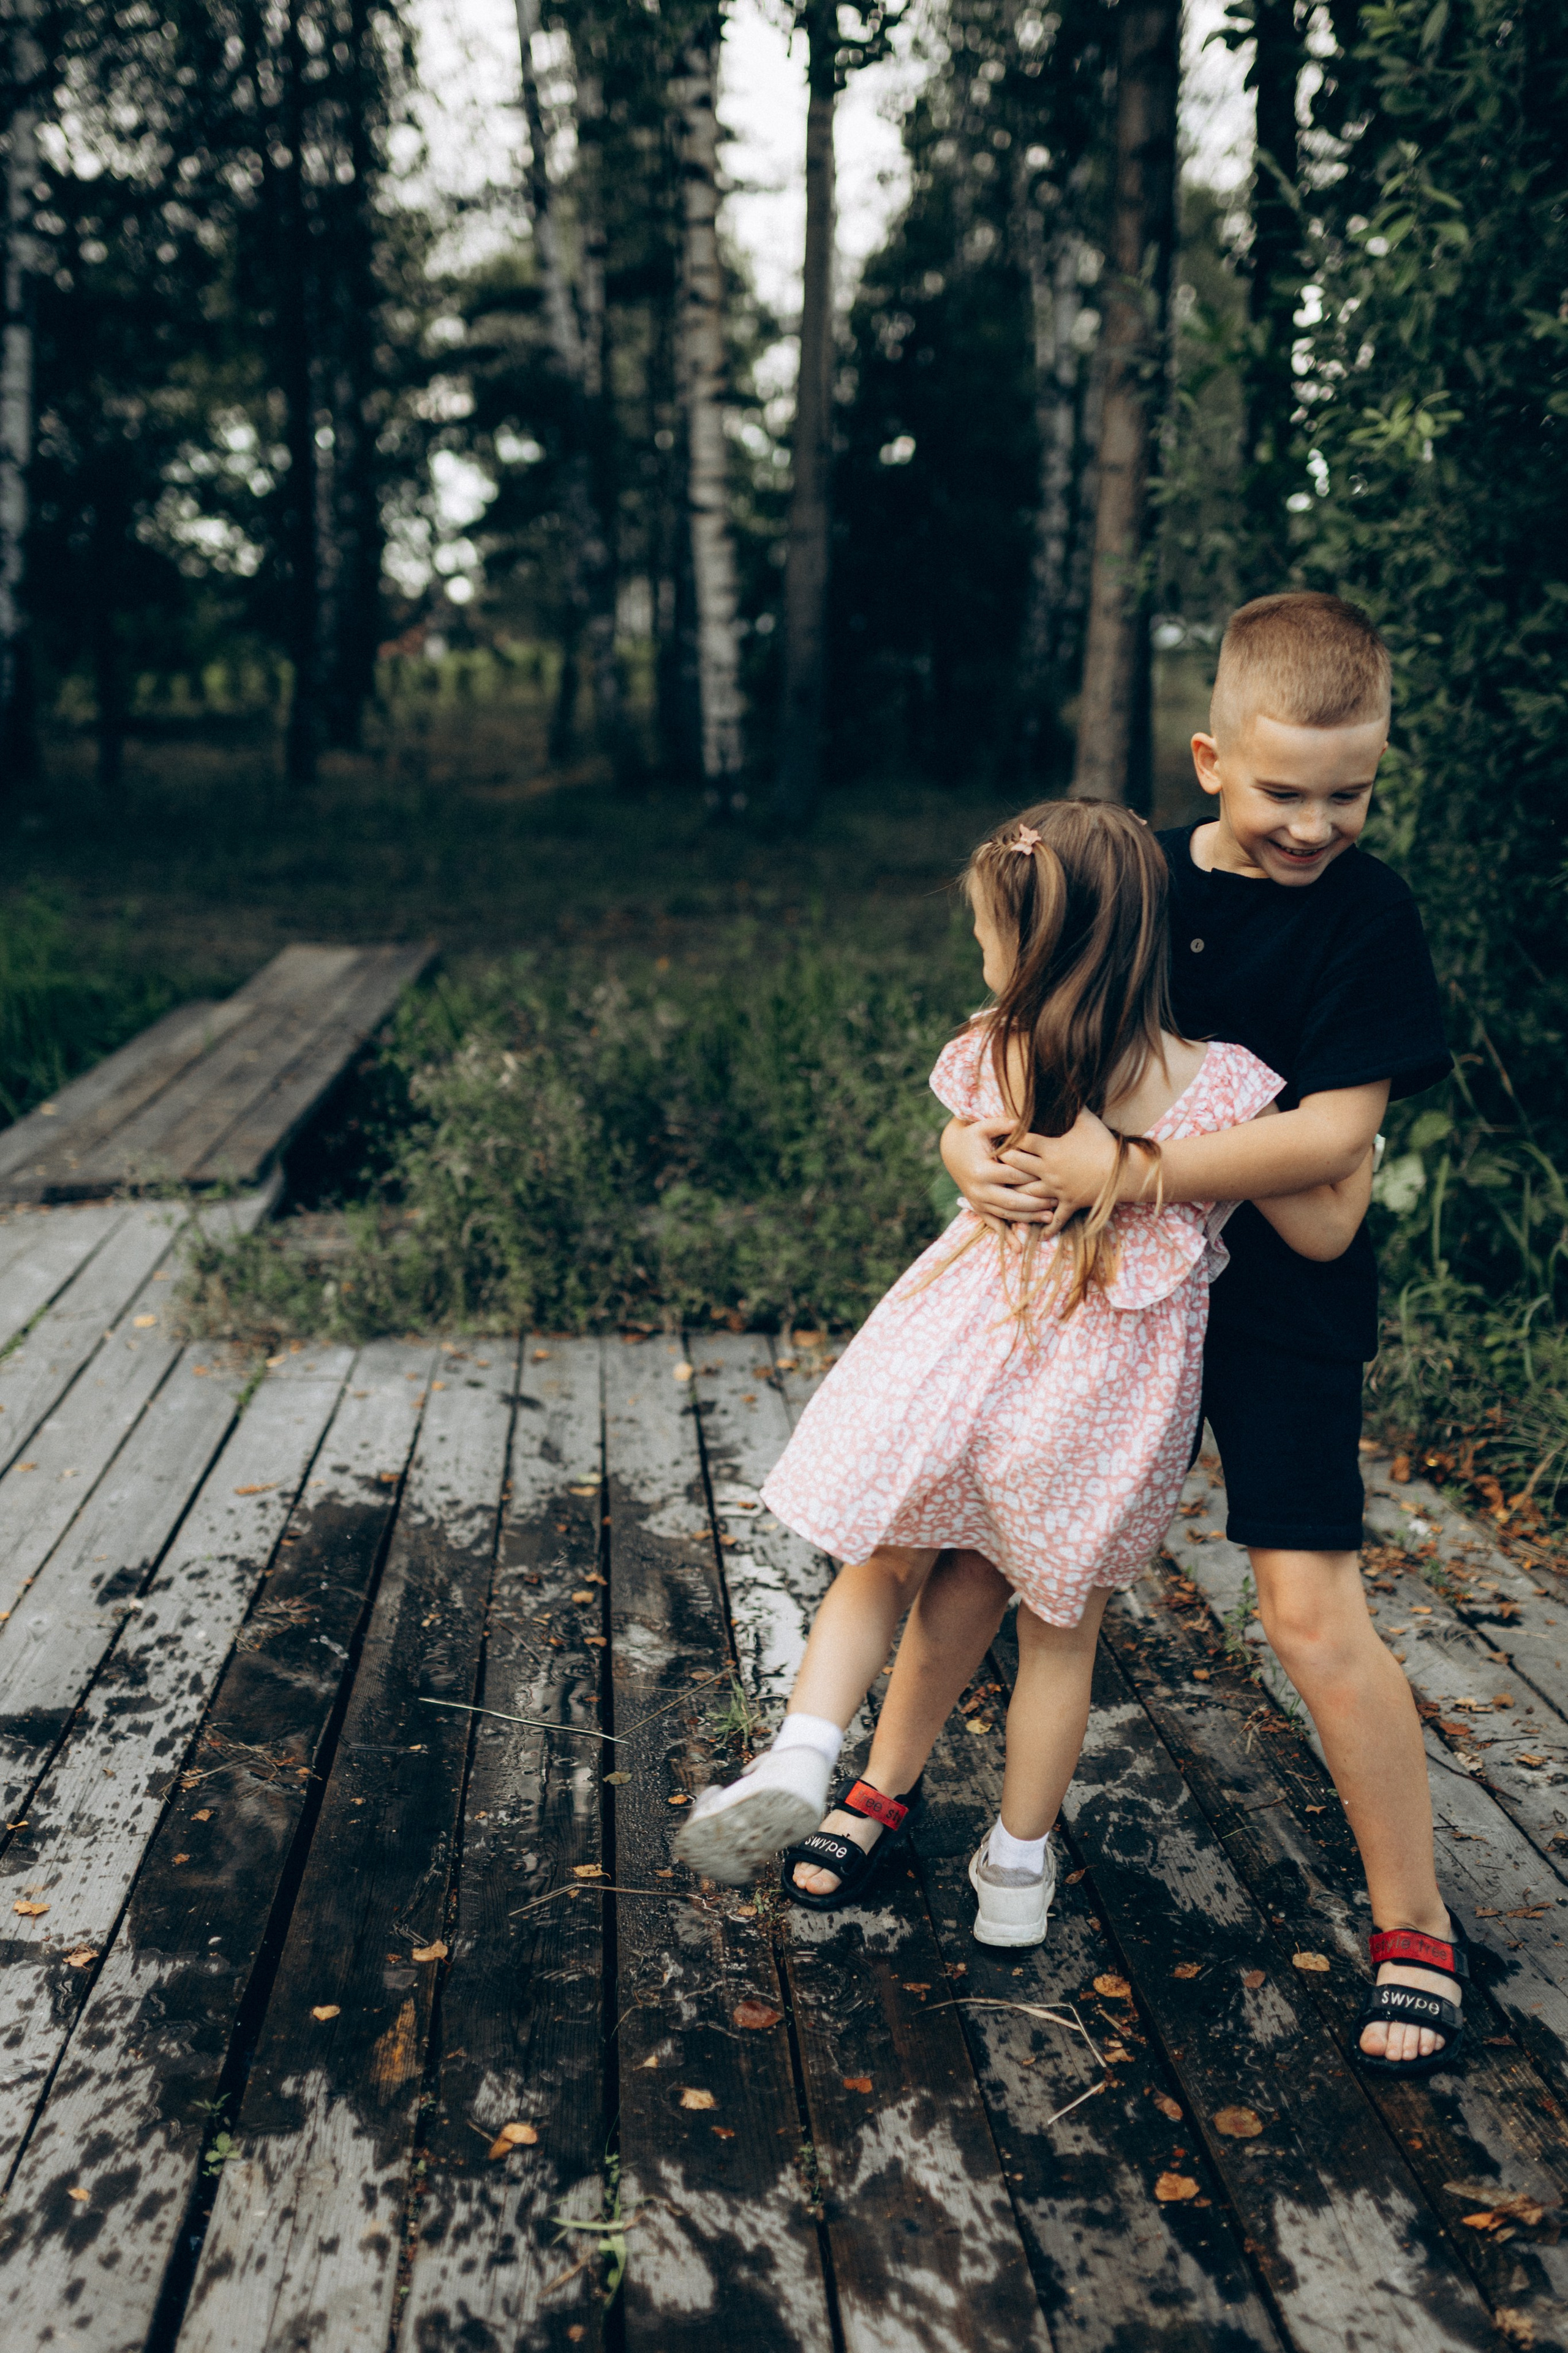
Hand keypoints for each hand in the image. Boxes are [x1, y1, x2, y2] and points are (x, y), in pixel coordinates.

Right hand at [942, 1118, 1054, 1228]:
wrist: (951, 1150)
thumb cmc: (971, 1136)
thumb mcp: (982, 1126)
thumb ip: (1001, 1124)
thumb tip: (1020, 1120)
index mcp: (982, 1170)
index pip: (1012, 1176)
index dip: (1032, 1177)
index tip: (1052, 1176)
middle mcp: (979, 1189)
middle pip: (1011, 1201)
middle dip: (1035, 1203)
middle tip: (1056, 1202)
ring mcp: (978, 1201)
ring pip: (1006, 1215)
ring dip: (1028, 1218)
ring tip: (1049, 1218)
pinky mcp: (978, 1207)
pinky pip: (993, 1224)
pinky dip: (1006, 1236)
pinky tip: (1019, 1248)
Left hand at [998, 1107, 1122, 1234]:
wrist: (1123, 1171)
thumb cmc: (1103, 1142)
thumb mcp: (1087, 1119)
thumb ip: (1072, 1103)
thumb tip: (1065, 1084)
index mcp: (1050, 1149)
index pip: (1020, 1141)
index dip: (1007, 1136)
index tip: (996, 1134)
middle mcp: (1049, 1170)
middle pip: (1017, 1166)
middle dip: (1004, 1163)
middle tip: (991, 1160)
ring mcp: (1057, 1189)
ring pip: (1029, 1193)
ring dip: (1015, 1192)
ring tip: (1002, 1190)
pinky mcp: (1069, 1203)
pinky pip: (1056, 1218)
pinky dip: (1047, 1226)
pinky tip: (1038, 1232)